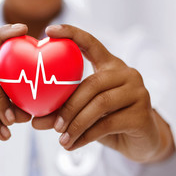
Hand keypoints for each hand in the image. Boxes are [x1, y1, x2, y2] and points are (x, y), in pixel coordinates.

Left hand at [32, 25, 174, 162]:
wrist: (141, 142)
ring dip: (76, 124)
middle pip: (92, 83)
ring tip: (61, 139)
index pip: (91, 43)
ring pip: (100, 104)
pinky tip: (72, 145)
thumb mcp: (84, 113)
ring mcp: (138, 92)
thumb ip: (62, 112)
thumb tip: (33, 121)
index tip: (48, 30)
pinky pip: (107, 124)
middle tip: (52, 125)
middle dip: (68, 106)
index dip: (71, 34)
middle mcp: (126, 73)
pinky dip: (86, 136)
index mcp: (110, 65)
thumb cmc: (108, 121)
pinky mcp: (142, 114)